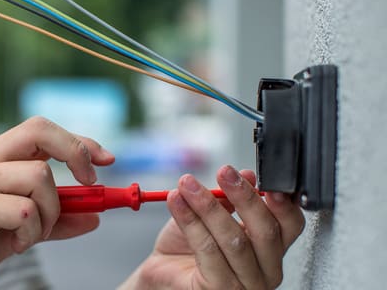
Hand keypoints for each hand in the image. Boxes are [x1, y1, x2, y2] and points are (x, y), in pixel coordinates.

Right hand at [0, 116, 113, 287]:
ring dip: (51, 213)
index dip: (80, 141)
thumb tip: (93, 217)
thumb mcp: (18, 230)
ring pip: (39, 177)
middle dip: (77, 153)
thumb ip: (54, 221)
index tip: (106, 159)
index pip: (43, 130)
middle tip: (89, 184)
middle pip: (41, 131)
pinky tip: (15, 244)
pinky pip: (22, 210)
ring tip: (32, 235)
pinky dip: (30, 232)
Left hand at [120, 166, 304, 289]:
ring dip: (208, 206)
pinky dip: (189, 221)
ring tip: (188, 185)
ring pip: (234, 240)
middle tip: (224, 172)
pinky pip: (207, 250)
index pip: (290, 225)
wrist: (162, 270)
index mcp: (271, 249)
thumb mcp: (213, 214)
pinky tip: (176, 202)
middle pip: (266, 232)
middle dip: (244, 196)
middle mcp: (266, 271)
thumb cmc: (189, 245)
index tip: (257, 176)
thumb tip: (246, 175)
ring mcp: (244, 285)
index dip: (280, 201)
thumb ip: (229, 197)